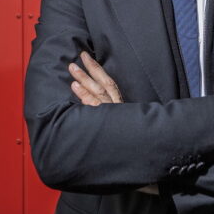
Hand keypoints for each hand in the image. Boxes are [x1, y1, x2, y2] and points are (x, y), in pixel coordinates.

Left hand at [68, 53, 157, 194]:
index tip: (86, 57)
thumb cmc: (129, 138)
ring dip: (84, 81)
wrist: (141, 156)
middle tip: (74, 60)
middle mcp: (117, 107)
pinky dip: (85, 97)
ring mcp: (113, 115)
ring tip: (72, 71)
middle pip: (102, 85)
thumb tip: (92, 101)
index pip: (108, 82)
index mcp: (120, 104)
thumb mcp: (120, 120)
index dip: (97, 68)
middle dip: (89, 71)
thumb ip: (109, 110)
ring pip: (98, 94)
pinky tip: (75, 89)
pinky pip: (95, 109)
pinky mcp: (108, 124)